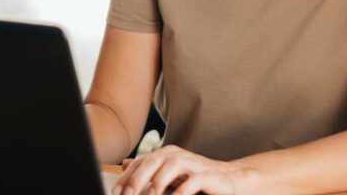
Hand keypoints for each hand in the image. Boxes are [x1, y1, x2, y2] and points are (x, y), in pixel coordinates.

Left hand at [111, 145, 251, 194]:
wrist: (230, 181)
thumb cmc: (196, 179)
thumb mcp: (169, 176)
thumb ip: (149, 171)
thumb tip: (125, 164)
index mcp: (165, 155)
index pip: (141, 163)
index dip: (126, 178)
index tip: (115, 194)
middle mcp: (177, 156)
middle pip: (153, 161)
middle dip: (137, 179)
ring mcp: (193, 164)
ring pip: (172, 165)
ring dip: (158, 182)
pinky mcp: (208, 175)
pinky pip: (194, 180)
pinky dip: (182, 191)